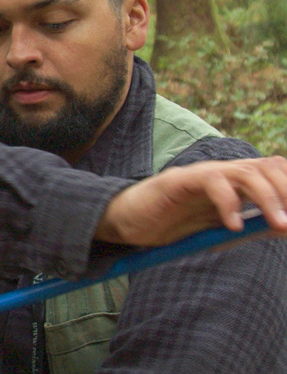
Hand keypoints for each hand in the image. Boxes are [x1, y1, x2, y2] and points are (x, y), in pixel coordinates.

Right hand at [95, 156, 286, 246]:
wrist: (126, 224)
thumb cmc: (172, 227)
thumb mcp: (220, 230)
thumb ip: (253, 226)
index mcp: (236, 182)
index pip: (276, 172)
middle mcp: (223, 172)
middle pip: (269, 167)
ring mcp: (202, 173)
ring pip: (247, 172)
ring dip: (269, 198)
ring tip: (278, 225)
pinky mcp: (179, 180)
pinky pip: (212, 181)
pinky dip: (229, 203)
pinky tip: (233, 226)